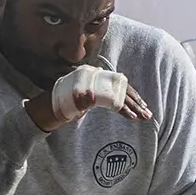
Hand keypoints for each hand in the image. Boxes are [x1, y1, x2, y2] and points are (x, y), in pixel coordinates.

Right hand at [25, 72, 150, 131]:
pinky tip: (132, 117)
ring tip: (145, 117)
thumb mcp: (80, 98)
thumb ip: (92, 97)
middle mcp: (96, 78)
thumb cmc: (61, 103)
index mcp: (95, 77)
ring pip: (120, 96)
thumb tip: (101, 101)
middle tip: (148, 114)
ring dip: (134, 108)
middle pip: (122, 90)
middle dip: (137, 103)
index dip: (131, 96)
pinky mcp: (92, 95)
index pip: (117, 85)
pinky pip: (112, 102)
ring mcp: (94, 85)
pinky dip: (123, 110)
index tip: (141, 105)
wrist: (47, 106)